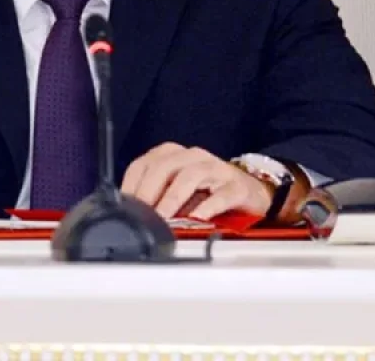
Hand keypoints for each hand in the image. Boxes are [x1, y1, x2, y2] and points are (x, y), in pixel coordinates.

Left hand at [121, 143, 270, 220]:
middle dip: (149, 192)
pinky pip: (221, 194)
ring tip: (164, 218)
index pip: (143, 164)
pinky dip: (208, 207)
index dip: (131, 185)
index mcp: (173, 155)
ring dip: (173, 198)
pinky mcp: (237, 186)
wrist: (250, 190)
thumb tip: (130, 215)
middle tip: (142, 215)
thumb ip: (155, 197)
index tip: (124, 207)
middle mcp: (193, 157)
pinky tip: (198, 218)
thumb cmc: (207, 191)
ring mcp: (216, 169)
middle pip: (164, 166)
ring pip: (190, 176)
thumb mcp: (176, 191)